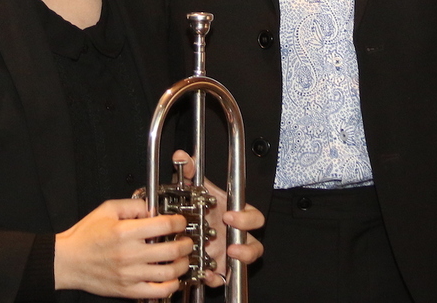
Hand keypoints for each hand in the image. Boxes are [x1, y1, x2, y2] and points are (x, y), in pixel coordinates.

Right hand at [54, 198, 190, 297]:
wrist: (67, 261)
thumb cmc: (85, 236)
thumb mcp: (106, 210)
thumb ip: (132, 205)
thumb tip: (151, 209)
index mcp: (125, 232)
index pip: (163, 226)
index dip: (178, 222)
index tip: (180, 222)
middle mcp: (130, 254)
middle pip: (171, 250)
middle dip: (185, 244)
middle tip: (187, 241)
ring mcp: (130, 274)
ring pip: (168, 273)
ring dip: (182, 265)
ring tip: (182, 259)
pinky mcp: (127, 290)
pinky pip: (157, 292)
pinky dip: (171, 286)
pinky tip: (173, 279)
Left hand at [171, 150, 265, 285]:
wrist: (187, 227)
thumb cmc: (200, 207)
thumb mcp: (194, 188)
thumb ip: (189, 172)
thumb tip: (181, 156)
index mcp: (235, 215)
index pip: (253, 217)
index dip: (246, 218)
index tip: (230, 216)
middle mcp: (236, 235)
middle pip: (255, 242)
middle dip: (247, 244)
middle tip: (231, 242)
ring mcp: (230, 253)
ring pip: (246, 262)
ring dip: (240, 261)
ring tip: (227, 258)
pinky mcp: (220, 268)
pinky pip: (224, 278)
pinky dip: (216, 278)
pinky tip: (206, 275)